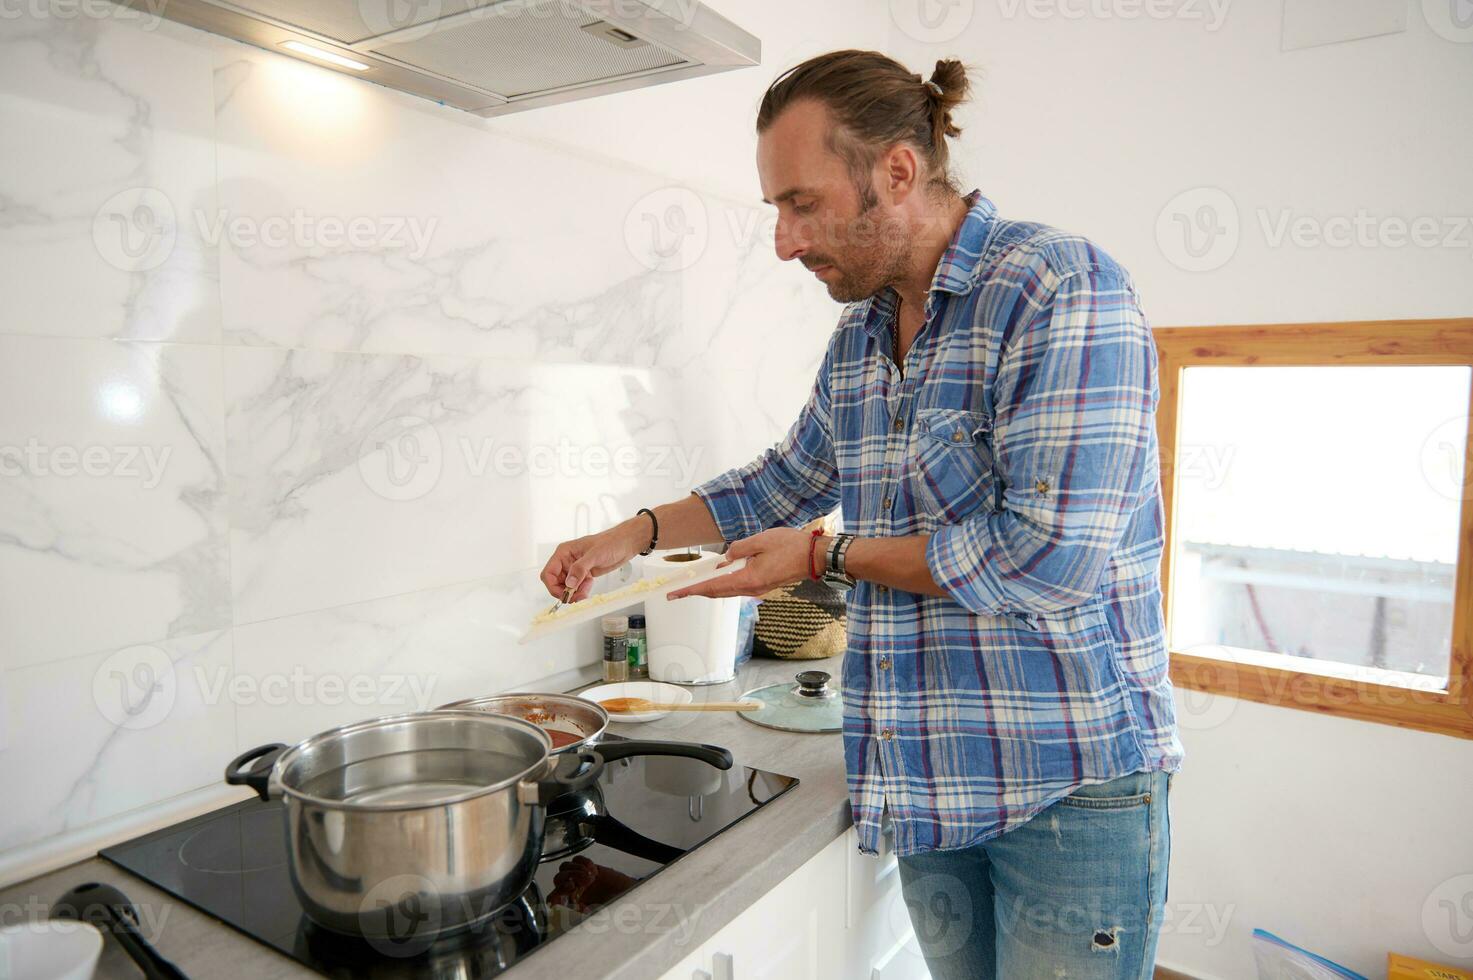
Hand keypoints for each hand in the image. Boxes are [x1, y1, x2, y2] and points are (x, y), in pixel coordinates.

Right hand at [540, 522, 646, 600]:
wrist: (625, 544)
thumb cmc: (611, 542)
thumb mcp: (595, 555)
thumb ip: (580, 569)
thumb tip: (569, 583)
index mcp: (564, 552)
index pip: (548, 573)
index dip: (552, 586)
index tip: (563, 595)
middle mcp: (566, 560)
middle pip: (555, 582)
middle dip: (565, 592)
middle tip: (576, 597)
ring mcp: (575, 568)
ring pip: (566, 587)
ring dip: (574, 593)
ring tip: (585, 592)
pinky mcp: (584, 574)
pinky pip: (577, 587)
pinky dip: (581, 591)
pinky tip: (589, 586)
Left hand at [547, 856, 636, 912]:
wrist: (632, 897)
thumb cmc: (618, 910)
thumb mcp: (602, 916)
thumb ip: (590, 914)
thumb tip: (580, 914)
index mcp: (572, 907)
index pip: (554, 900)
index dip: (555, 895)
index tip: (566, 894)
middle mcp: (573, 893)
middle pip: (557, 880)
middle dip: (568, 879)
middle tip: (583, 883)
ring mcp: (579, 879)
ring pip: (564, 868)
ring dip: (576, 870)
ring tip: (591, 877)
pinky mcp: (588, 868)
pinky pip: (576, 859)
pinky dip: (582, 862)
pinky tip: (593, 869)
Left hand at [667, 528, 815, 598]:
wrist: (814, 557)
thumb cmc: (791, 546)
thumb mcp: (760, 540)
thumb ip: (739, 548)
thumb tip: (726, 556)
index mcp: (748, 579)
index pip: (713, 587)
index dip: (692, 590)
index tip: (676, 594)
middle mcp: (751, 589)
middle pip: (718, 593)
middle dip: (696, 591)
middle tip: (677, 592)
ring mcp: (758, 589)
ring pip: (727, 591)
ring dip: (710, 588)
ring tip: (693, 584)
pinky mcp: (763, 585)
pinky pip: (737, 587)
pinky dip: (723, 584)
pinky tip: (719, 575)